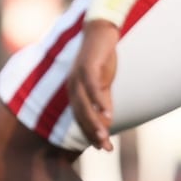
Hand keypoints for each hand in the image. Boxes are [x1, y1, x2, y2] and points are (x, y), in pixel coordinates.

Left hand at [68, 21, 119, 149]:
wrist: (101, 32)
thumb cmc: (101, 59)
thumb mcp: (104, 84)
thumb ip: (103, 101)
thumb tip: (107, 121)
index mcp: (75, 92)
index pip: (81, 117)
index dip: (90, 133)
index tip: (102, 148)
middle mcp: (72, 86)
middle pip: (81, 115)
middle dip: (92, 133)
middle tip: (105, 148)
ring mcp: (78, 77)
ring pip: (84, 105)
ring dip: (94, 122)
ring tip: (104, 137)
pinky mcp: (87, 67)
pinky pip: (92, 87)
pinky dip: (99, 101)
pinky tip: (108, 113)